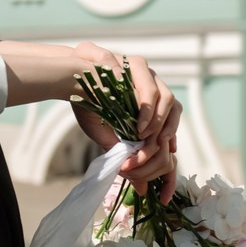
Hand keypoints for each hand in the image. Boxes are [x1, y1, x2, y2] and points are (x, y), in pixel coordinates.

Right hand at [72, 44, 180, 204]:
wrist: (71, 78)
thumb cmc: (87, 104)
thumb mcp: (106, 134)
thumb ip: (123, 151)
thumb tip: (137, 180)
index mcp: (148, 101)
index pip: (170, 120)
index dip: (172, 137)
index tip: (168, 157)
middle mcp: (151, 86)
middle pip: (175, 109)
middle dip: (168, 132)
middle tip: (156, 150)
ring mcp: (146, 74)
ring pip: (168, 99)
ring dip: (159, 122)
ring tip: (144, 136)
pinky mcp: (138, 66)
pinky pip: (152, 91)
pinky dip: (149, 110)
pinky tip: (140, 126)